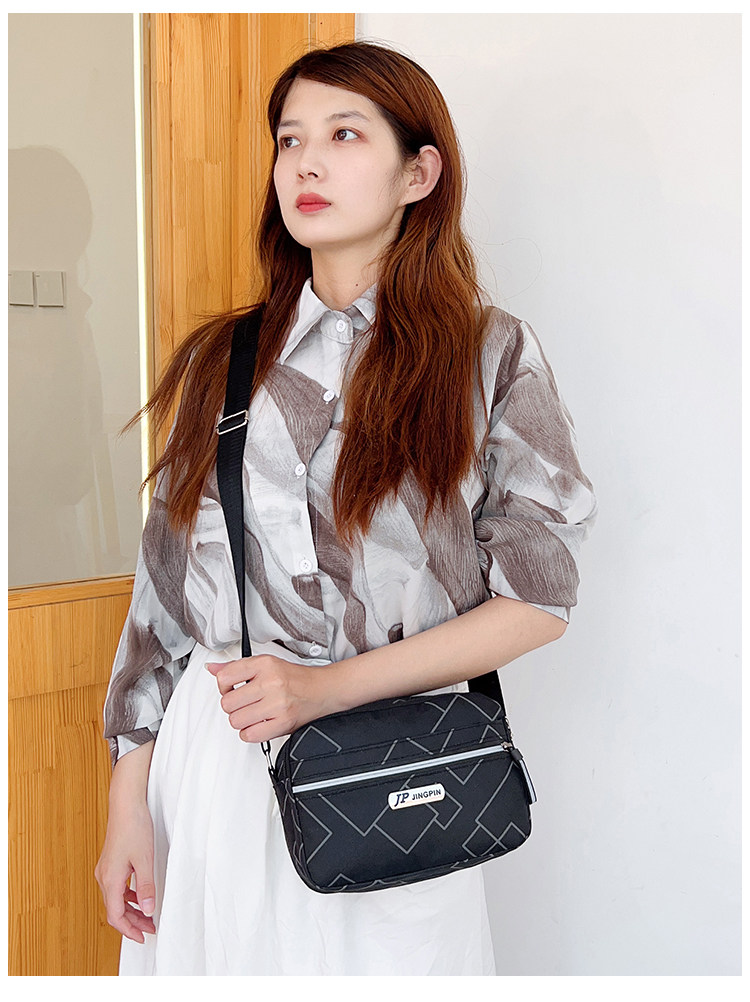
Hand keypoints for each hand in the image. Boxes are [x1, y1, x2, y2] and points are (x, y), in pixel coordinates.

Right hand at [95, 797, 156, 943]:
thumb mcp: (145, 859)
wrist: (126, 804)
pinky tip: (141, 895)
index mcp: (110, 879)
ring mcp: (106, 869)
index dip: (129, 930)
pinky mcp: (111, 862)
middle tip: (150, 929)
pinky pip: (117, 887)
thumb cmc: (135, 828)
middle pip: (115, 909)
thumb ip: (146, 887)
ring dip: (131, 909)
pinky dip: (128, 896)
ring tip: (148, 916)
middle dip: (133, 922)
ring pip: (116, 899)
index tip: (143, 937)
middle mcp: (104, 876)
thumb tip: (148, 910)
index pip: (116, 916)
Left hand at [206, 654, 339, 742]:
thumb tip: (212, 668)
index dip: (223, 686)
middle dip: (233, 706)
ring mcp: (277, 704)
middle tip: (245, 703)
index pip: (224, 677)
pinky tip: (259, 724)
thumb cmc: (295, 678)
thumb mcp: (266, 664)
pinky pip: (249, 735)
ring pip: (236, 720)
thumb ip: (237, 667)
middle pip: (227, 703)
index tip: (231, 689)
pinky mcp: (282, 723)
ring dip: (241, 720)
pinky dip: (250, 732)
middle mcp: (270, 682)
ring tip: (253, 713)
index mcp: (264, 664)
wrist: (323, 689)